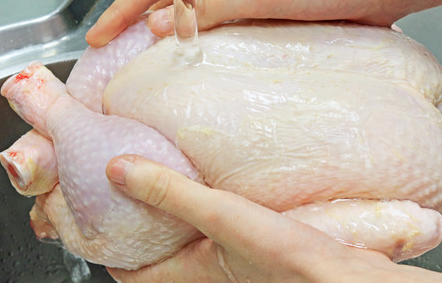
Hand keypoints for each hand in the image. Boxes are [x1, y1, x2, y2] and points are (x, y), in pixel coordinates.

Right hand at [86, 0, 409, 46]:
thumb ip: (208, 9)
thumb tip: (157, 25)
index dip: (122, 10)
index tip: (97, 36)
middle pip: (174, 1)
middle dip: (141, 26)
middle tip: (116, 59)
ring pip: (201, 21)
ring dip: (176, 41)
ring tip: (151, 72)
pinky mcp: (273, 18)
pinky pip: (230, 36)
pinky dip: (211, 51)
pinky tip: (205, 72)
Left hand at [105, 154, 441, 282]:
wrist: (345, 277)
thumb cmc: (289, 262)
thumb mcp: (221, 217)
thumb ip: (171, 192)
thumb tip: (119, 169)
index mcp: (189, 275)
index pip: (129, 271)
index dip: (107, 245)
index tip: (96, 214)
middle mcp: (208, 276)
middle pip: (159, 254)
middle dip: (144, 225)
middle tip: (132, 189)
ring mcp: (235, 266)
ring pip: (192, 242)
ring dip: (178, 216)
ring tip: (174, 180)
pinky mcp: (261, 252)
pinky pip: (222, 232)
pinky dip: (212, 212)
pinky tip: (225, 186)